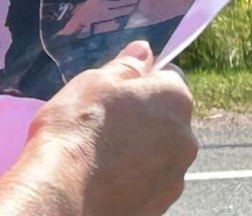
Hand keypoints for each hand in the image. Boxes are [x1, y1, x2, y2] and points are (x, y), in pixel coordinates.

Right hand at [0, 42, 196, 214]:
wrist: (65, 190)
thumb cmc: (79, 125)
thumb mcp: (96, 81)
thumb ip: (127, 66)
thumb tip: (145, 51)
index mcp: (175, 100)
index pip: (166, 77)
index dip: (138, 82)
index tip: (112, 92)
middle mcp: (186, 139)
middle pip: (165, 118)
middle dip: (141, 118)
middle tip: (102, 122)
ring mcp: (175, 177)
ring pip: (157, 153)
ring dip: (138, 150)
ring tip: (99, 154)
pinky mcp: (161, 206)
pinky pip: (148, 182)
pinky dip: (132, 178)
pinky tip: (102, 177)